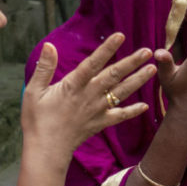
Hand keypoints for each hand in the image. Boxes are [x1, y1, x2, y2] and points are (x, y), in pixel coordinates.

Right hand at [24, 34, 154, 157]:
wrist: (46, 149)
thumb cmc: (37, 119)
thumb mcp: (34, 91)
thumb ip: (44, 68)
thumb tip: (49, 45)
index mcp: (73, 86)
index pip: (93, 63)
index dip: (107, 49)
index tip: (120, 36)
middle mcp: (89, 96)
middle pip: (114, 75)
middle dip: (131, 62)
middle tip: (148, 51)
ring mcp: (97, 110)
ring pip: (121, 92)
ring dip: (138, 80)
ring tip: (152, 69)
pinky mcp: (101, 123)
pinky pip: (120, 116)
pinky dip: (133, 111)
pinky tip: (146, 105)